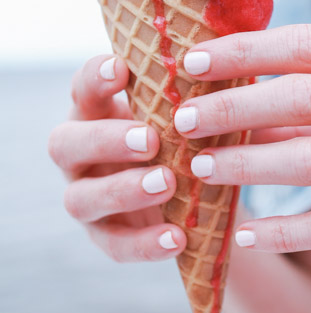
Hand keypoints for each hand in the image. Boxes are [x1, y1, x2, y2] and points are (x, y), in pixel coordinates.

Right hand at [48, 55, 186, 260]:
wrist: (197, 194)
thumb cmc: (190, 135)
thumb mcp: (194, 113)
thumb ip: (205, 94)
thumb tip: (243, 68)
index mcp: (98, 112)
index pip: (83, 88)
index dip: (95, 78)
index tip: (121, 68)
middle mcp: (81, 154)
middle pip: (65, 144)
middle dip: (105, 140)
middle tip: (150, 140)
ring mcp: (87, 197)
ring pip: (80, 199)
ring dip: (122, 191)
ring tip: (166, 183)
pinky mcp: (106, 236)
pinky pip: (115, 245)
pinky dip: (144, 243)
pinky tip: (176, 238)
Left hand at [171, 24, 310, 251]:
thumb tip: (243, 107)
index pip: (309, 45)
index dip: (246, 50)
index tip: (192, 60)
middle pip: (305, 96)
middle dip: (235, 107)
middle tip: (181, 119)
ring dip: (250, 164)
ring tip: (201, 169)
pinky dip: (290, 230)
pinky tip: (248, 235)